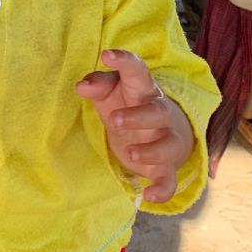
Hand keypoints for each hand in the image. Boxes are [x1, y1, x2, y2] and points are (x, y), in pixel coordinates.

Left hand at [76, 48, 194, 203]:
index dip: (124, 61)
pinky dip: (163, 189)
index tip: (106, 54)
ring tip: (128, 155)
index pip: (137, 71)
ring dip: (151, 151)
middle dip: (138, 116)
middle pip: (156, 111)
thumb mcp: (109, 91)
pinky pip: (170, 178)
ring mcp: (165, 139)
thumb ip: (97, 85)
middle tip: (114, 121)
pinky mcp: (166, 166)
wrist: (156, 130)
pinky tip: (149, 197)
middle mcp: (159, 112)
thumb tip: (81, 86)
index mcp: (142, 89)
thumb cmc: (127, 103)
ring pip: (168, 145)